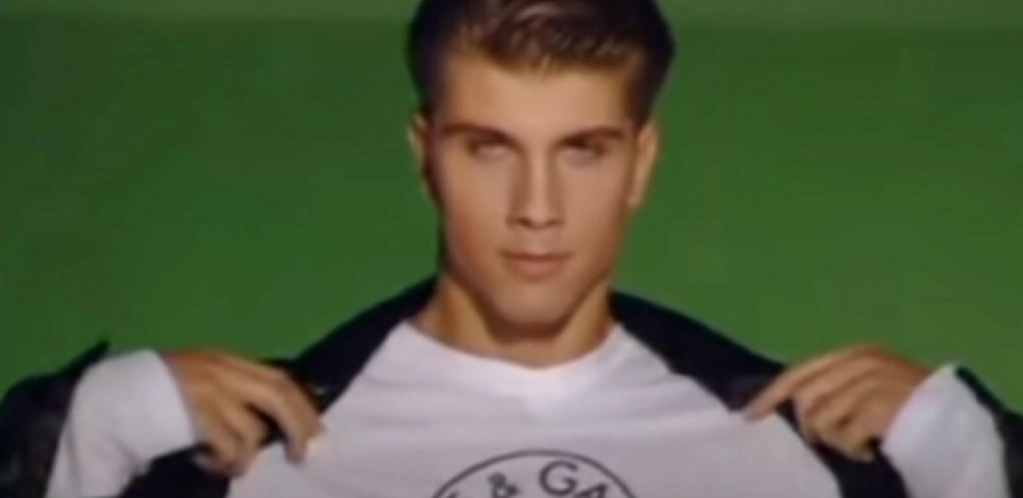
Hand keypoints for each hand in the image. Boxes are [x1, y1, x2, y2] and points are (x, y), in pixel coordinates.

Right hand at [163, 350, 322, 476]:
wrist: (102, 400)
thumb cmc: (154, 399)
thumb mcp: (200, 385)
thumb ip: (234, 395)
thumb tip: (274, 424)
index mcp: (225, 359)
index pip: (279, 377)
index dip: (303, 406)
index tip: (317, 433)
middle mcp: (220, 368)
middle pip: (278, 393)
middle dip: (300, 425)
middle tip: (306, 456)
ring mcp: (206, 388)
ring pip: (252, 429)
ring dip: (247, 456)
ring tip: (230, 465)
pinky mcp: (192, 412)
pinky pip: (228, 444)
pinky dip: (226, 460)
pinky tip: (208, 463)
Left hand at [743, 345, 929, 461]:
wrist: (956, 422)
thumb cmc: (909, 408)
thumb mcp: (866, 389)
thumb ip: (832, 389)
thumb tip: (785, 406)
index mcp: (854, 354)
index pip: (799, 373)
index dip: (771, 394)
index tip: (748, 415)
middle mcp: (861, 361)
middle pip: (805, 397)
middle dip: (810, 426)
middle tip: (831, 441)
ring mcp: (873, 381)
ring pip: (820, 420)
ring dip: (835, 441)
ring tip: (859, 444)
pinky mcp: (883, 404)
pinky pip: (844, 436)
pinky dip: (853, 449)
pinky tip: (870, 450)